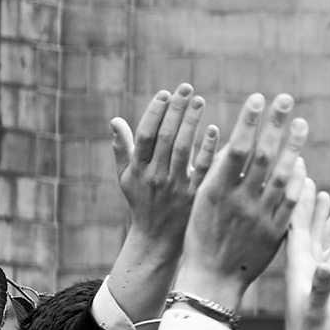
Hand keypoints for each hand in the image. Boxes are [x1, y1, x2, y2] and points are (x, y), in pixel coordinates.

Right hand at [102, 85, 212, 321]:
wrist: (157, 241)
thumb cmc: (142, 203)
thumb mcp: (127, 178)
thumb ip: (122, 149)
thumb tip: (114, 120)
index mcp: (138, 170)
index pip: (145, 135)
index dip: (154, 112)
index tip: (166, 93)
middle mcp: (155, 177)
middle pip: (165, 138)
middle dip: (176, 110)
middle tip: (187, 88)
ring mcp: (176, 187)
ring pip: (183, 150)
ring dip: (192, 123)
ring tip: (199, 101)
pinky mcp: (195, 196)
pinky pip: (204, 169)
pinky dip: (209, 149)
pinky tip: (215, 130)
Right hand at [174, 88, 307, 311]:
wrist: (211, 279)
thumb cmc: (199, 235)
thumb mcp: (200, 200)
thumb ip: (218, 171)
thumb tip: (236, 140)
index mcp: (215, 191)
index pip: (236, 148)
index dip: (249, 121)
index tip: (258, 98)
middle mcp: (239, 201)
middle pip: (262, 156)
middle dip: (275, 125)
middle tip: (285, 99)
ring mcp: (259, 217)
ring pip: (282, 176)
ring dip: (292, 147)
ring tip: (300, 123)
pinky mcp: (275, 232)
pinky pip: (291, 202)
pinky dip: (297, 180)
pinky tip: (300, 162)